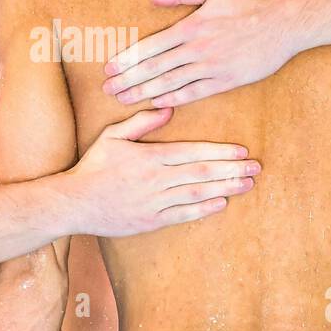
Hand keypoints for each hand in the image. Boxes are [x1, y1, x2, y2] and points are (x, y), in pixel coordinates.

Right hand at [63, 108, 258, 236]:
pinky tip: (222, 203)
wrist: (75, 202)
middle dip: (232, 169)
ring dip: (225, 188)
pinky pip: (183, 214)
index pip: (192, 153)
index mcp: (149, 157)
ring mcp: (154, 202)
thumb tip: (168, 109)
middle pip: (201, 173)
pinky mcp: (151, 221)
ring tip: (247, 184)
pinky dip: (203, 209)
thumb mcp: (113, 136)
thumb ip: (142, 122)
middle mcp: (156, 179)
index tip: (241, 151)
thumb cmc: (94, 166)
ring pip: (197, 194)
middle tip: (256, 167)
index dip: (219, 152)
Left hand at [102, 0, 293, 107]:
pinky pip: (195, 93)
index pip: (151, 46)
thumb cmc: (248, 4)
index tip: (110, 69)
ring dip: (145, 92)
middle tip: (108, 90)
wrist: (283, 24)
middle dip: (129, 80)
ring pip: (171, 82)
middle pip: (155, 67)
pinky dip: (174, 99)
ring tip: (124, 99)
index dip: (128, 59)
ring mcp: (212, 66)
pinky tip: (158, 104)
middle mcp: (198, 48)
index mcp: (192, 26)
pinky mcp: (226, 81)